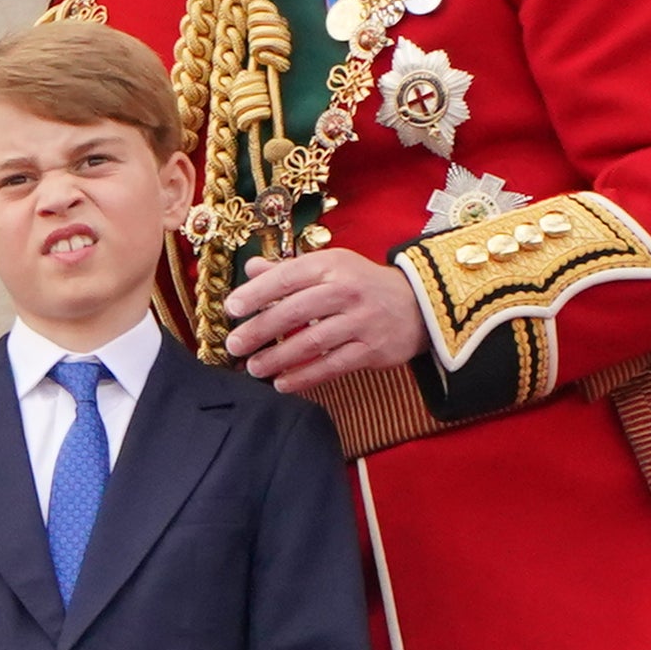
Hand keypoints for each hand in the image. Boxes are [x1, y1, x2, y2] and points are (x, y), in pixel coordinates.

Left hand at [225, 247, 422, 391]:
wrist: (419, 304)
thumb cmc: (361, 285)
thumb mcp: (330, 267)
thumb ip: (289, 270)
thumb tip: (252, 268)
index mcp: (332, 265)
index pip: (287, 277)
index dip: (257, 293)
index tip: (231, 308)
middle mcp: (347, 290)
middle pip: (296, 311)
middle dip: (260, 330)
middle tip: (234, 345)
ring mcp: (362, 321)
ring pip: (312, 342)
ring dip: (278, 358)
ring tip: (254, 368)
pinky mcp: (373, 349)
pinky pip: (333, 365)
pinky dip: (305, 377)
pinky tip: (282, 384)